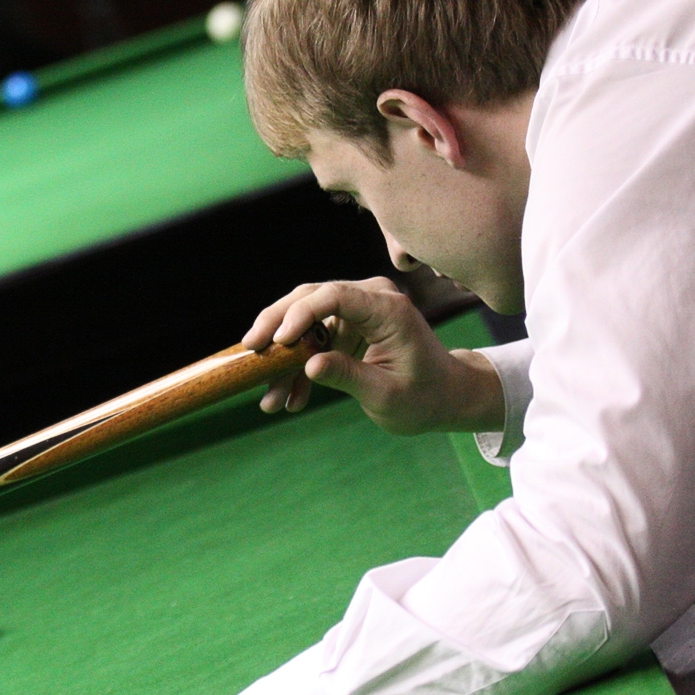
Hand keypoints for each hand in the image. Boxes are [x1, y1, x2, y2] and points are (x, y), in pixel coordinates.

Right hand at [241, 278, 504, 434]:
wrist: (444, 398)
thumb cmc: (424, 397)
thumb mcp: (386, 394)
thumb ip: (348, 376)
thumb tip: (309, 366)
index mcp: (387, 308)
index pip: (334, 295)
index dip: (300, 314)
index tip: (277, 342)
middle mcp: (370, 299)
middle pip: (310, 298)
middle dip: (276, 326)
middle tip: (250, 351)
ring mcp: (358, 311)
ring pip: (304, 322)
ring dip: (284, 359)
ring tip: (270, 399)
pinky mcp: (349, 326)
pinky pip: (313, 340)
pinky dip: (299, 368)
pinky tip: (289, 399)